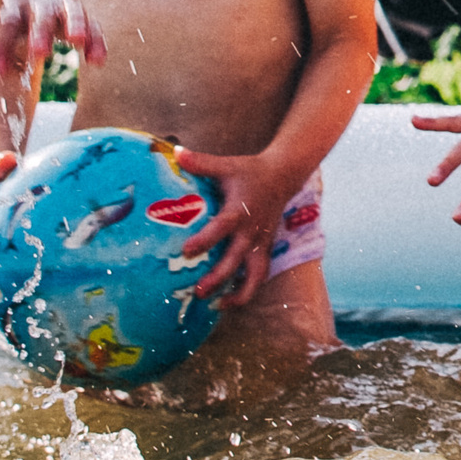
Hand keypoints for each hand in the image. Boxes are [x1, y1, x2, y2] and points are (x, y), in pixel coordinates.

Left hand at [0, 0, 102, 89]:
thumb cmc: (5, 5)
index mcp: (10, 7)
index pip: (4, 26)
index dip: (1, 47)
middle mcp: (37, 3)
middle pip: (39, 15)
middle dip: (40, 32)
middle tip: (40, 52)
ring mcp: (60, 5)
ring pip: (70, 11)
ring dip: (74, 25)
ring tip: (77, 41)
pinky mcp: (80, 12)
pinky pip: (93, 24)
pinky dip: (96, 41)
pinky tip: (98, 61)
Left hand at [168, 148, 305, 310]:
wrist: (283, 176)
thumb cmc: (249, 171)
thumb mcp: (226, 165)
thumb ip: (201, 163)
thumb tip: (177, 152)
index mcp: (240, 211)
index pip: (222, 228)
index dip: (205, 240)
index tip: (186, 251)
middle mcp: (252, 231)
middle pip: (237, 260)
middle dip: (219, 278)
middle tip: (199, 291)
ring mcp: (261, 243)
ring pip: (256, 275)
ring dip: (240, 293)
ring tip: (220, 306)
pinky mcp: (266, 249)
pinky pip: (259, 275)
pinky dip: (247, 290)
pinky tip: (229, 301)